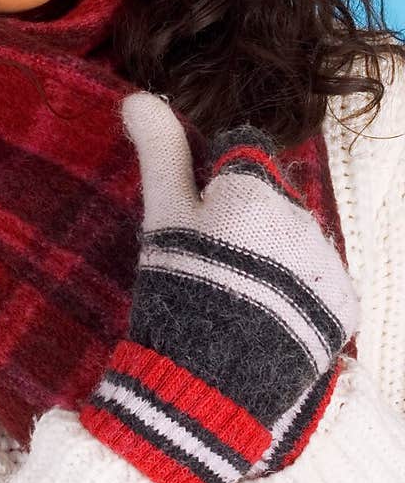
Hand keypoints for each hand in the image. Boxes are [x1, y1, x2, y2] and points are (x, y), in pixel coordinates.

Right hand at [78, 90, 359, 482]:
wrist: (210, 387)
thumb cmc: (178, 292)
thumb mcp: (162, 219)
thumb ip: (160, 152)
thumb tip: (138, 95)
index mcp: (255, 188)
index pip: (240, 162)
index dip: (213, 191)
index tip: (196, 230)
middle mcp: (302, 215)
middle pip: (271, 202)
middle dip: (246, 225)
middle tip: (212, 271)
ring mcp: (327, 262)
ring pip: (296, 242)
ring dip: (274, 259)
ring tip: (237, 303)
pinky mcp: (344, 305)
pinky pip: (318, 284)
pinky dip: (297, 297)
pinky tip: (267, 323)